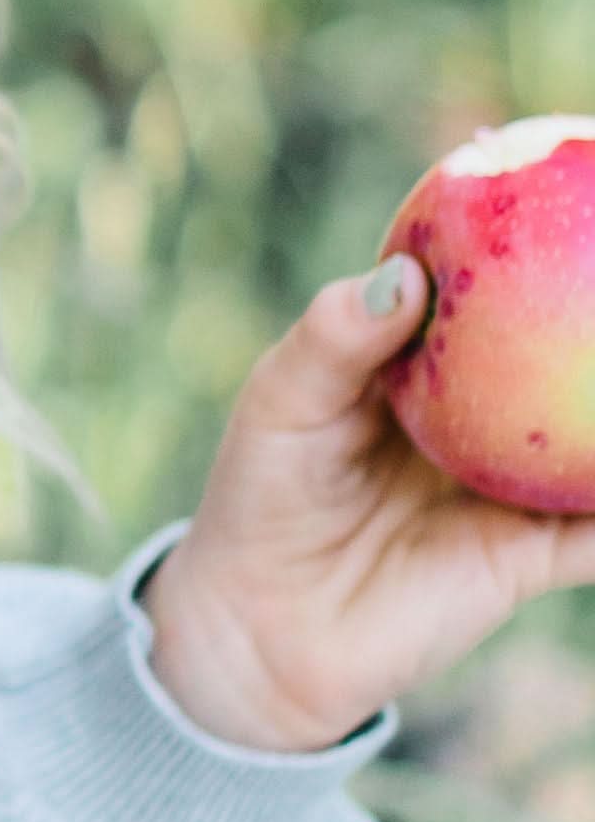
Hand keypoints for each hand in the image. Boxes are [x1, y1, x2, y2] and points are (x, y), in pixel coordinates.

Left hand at [139, 257, 594, 753]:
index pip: (498, 295)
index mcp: (433, 366)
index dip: (538, 247)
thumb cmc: (260, 496)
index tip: (573, 190)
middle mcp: (489, 418)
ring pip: (594, 439)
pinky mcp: (533, 556)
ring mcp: (517, 485)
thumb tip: (407, 276)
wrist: (260, 631)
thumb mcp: (284, 403)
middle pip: (569, 358)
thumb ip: (337, 338)